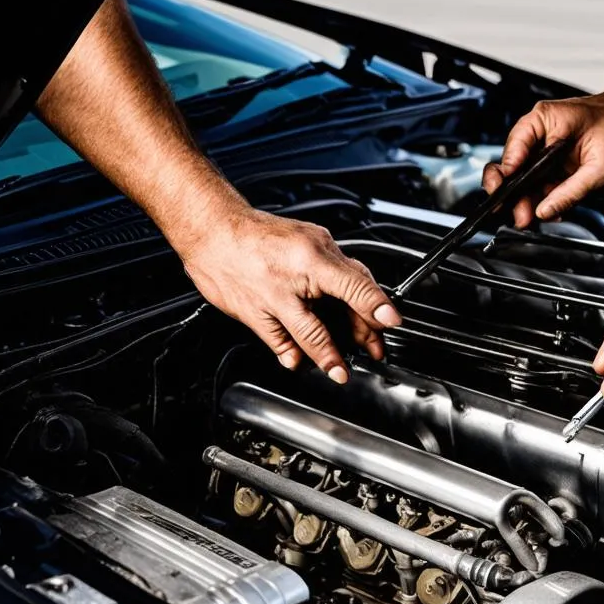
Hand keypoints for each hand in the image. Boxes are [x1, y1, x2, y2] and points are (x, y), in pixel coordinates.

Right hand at [177, 206, 400, 381]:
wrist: (212, 232)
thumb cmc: (262, 236)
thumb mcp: (310, 239)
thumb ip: (338, 266)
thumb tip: (363, 289)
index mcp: (312, 255)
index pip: (353, 282)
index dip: (376, 303)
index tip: (391, 320)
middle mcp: (292, 278)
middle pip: (334, 312)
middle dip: (359, 336)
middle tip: (375, 350)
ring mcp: (271, 297)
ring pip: (306, 332)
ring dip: (327, 356)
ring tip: (340, 372)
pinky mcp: (251, 312)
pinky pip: (274, 339)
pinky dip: (288, 353)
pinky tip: (297, 361)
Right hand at [482, 79, 603, 226]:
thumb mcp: (600, 169)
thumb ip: (570, 192)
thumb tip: (545, 210)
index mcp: (546, 120)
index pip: (515, 145)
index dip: (507, 172)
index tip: (503, 193)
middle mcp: (540, 132)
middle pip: (513, 165)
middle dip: (513, 193)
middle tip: (519, 215)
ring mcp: (543, 147)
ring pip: (523, 178)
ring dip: (525, 200)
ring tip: (529, 218)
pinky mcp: (550, 162)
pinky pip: (537, 183)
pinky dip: (539, 198)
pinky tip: (546, 210)